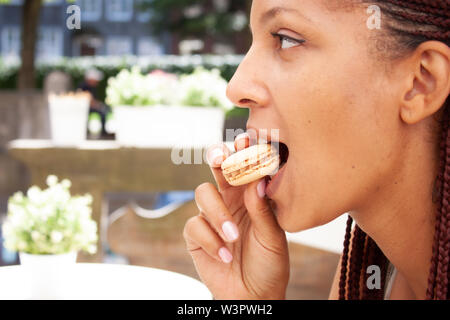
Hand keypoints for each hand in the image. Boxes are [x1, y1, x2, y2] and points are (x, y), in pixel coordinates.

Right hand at [183, 134, 289, 299]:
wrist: (253, 295)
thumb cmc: (270, 264)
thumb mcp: (273, 236)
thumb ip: (262, 209)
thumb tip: (257, 179)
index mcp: (251, 195)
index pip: (244, 166)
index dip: (243, 150)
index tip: (246, 138)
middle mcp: (230, 200)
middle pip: (217, 168)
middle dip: (216, 158)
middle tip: (220, 157)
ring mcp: (212, 216)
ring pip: (203, 193)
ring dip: (217, 213)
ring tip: (234, 236)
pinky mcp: (196, 235)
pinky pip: (194, 225)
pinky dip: (210, 240)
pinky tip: (226, 255)